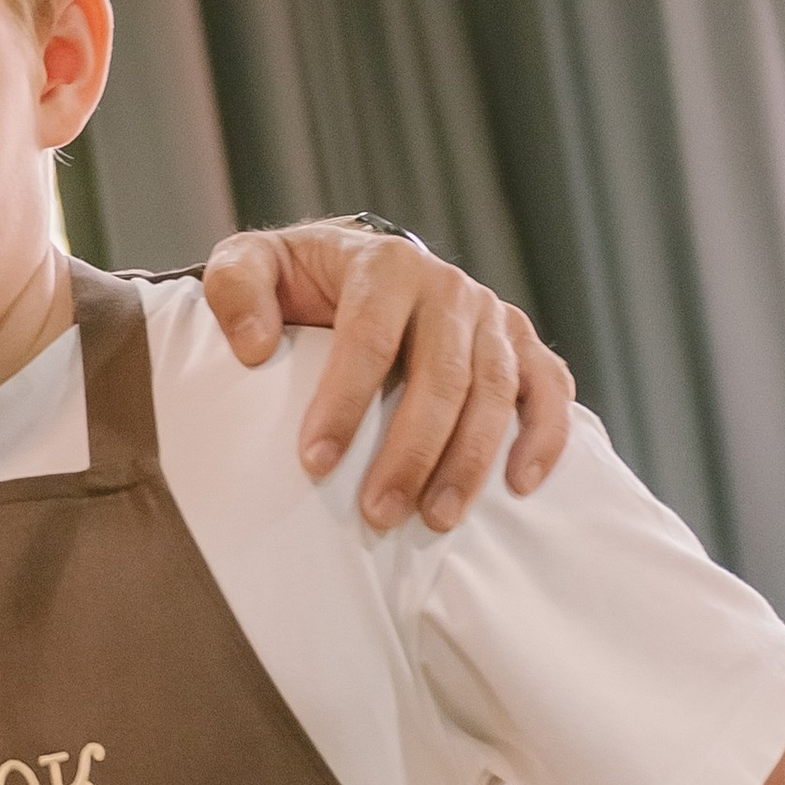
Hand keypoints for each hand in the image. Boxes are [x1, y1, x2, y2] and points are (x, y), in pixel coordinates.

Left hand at [203, 219, 572, 531]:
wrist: (356, 266)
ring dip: (469, 461)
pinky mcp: (521, 344)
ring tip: (434, 520)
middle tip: (378, 514)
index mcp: (385, 265)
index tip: (313, 463)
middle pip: (442, 375)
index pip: (369, 338)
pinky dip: (543, 436)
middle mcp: (448, 288)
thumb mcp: (252, 263)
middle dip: (411, 451)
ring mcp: (491, 317)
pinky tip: (520, 485)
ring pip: (495, 393)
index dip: (345, 402)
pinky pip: (548, 389)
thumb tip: (254, 346)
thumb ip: (236, 287)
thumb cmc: (299, 279)